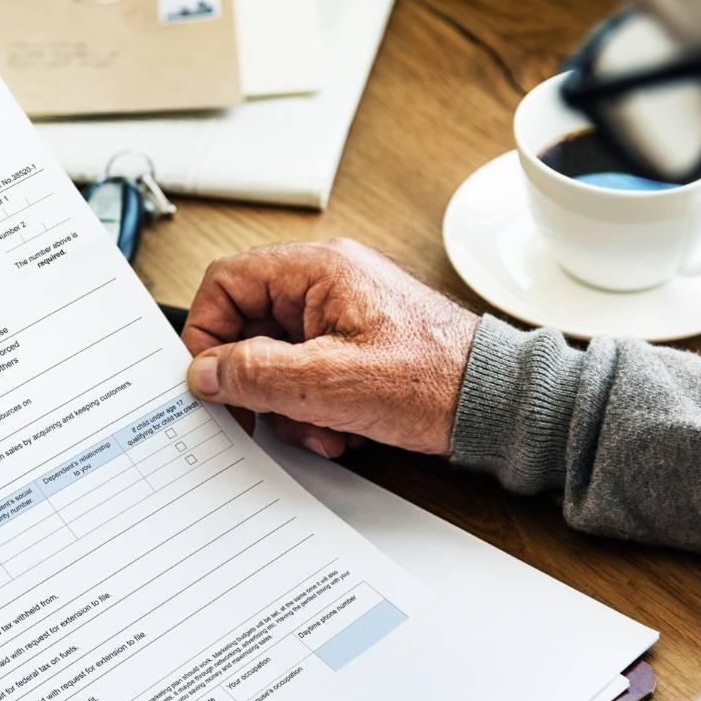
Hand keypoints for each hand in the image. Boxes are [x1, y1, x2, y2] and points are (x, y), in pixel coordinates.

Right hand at [183, 239, 478, 457]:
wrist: (497, 404)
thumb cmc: (436, 380)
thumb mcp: (330, 383)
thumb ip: (257, 374)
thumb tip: (203, 373)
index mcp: (317, 270)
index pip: (226, 282)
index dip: (207, 334)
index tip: (210, 382)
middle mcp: (326, 283)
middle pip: (249, 328)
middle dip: (258, 385)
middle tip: (268, 419)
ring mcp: (340, 315)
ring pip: (276, 360)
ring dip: (290, 406)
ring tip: (325, 430)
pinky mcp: (354, 346)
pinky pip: (307, 375)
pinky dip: (315, 409)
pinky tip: (343, 430)